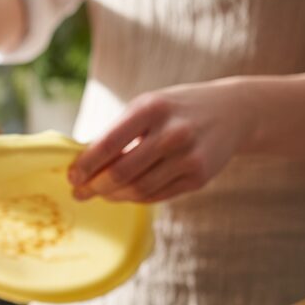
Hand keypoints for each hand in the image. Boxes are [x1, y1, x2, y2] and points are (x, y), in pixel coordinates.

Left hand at [68, 80, 255, 202]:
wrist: (233, 112)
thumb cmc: (177, 109)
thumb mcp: (148, 107)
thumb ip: (119, 132)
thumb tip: (83, 163)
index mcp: (152, 109)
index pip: (109, 144)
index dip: (85, 165)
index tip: (71, 176)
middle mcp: (173, 133)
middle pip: (122, 172)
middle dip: (95, 187)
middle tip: (79, 193)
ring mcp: (189, 157)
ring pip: (138, 189)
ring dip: (113, 196)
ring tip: (100, 194)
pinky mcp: (199, 178)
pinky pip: (157, 196)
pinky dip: (135, 198)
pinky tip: (124, 194)